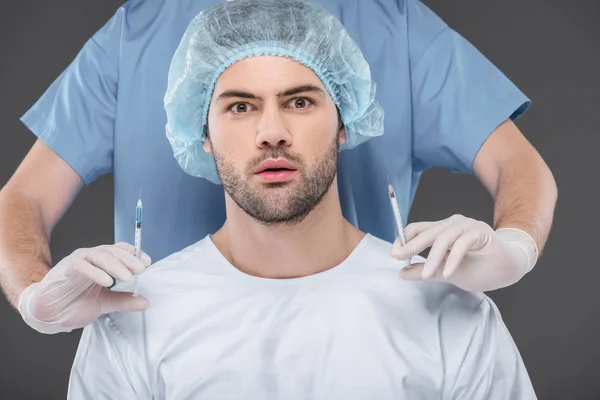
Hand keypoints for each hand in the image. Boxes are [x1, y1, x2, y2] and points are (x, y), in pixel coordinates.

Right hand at [18, 242, 150, 333]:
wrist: (48, 315)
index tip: (148, 263)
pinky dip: (96, 273)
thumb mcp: (104, 304)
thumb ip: (123, 301)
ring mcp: (77, 262)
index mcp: (101, 263)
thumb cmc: (73, 304)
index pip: (120, 251)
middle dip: (129, 259)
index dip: (134, 254)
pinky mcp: (65, 270)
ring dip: (116, 266)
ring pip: (99, 256)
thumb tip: (145, 302)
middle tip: (141, 270)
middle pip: (112, 251)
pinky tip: (107, 281)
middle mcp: (90, 258)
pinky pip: (82, 266)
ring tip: (128, 278)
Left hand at [391, 214, 535, 291]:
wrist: (509, 269)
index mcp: (442, 230)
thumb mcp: (445, 272)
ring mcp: (467, 226)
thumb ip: (425, 270)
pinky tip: (447, 274)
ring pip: (443, 238)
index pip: (416, 229)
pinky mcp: (481, 232)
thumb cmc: (479, 268)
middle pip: (427, 232)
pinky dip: (453, 260)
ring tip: (425, 274)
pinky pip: (462, 244)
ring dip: (433, 258)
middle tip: (398, 256)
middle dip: (411, 245)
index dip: (403, 239)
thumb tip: (401, 272)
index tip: (394, 254)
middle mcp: (453, 224)